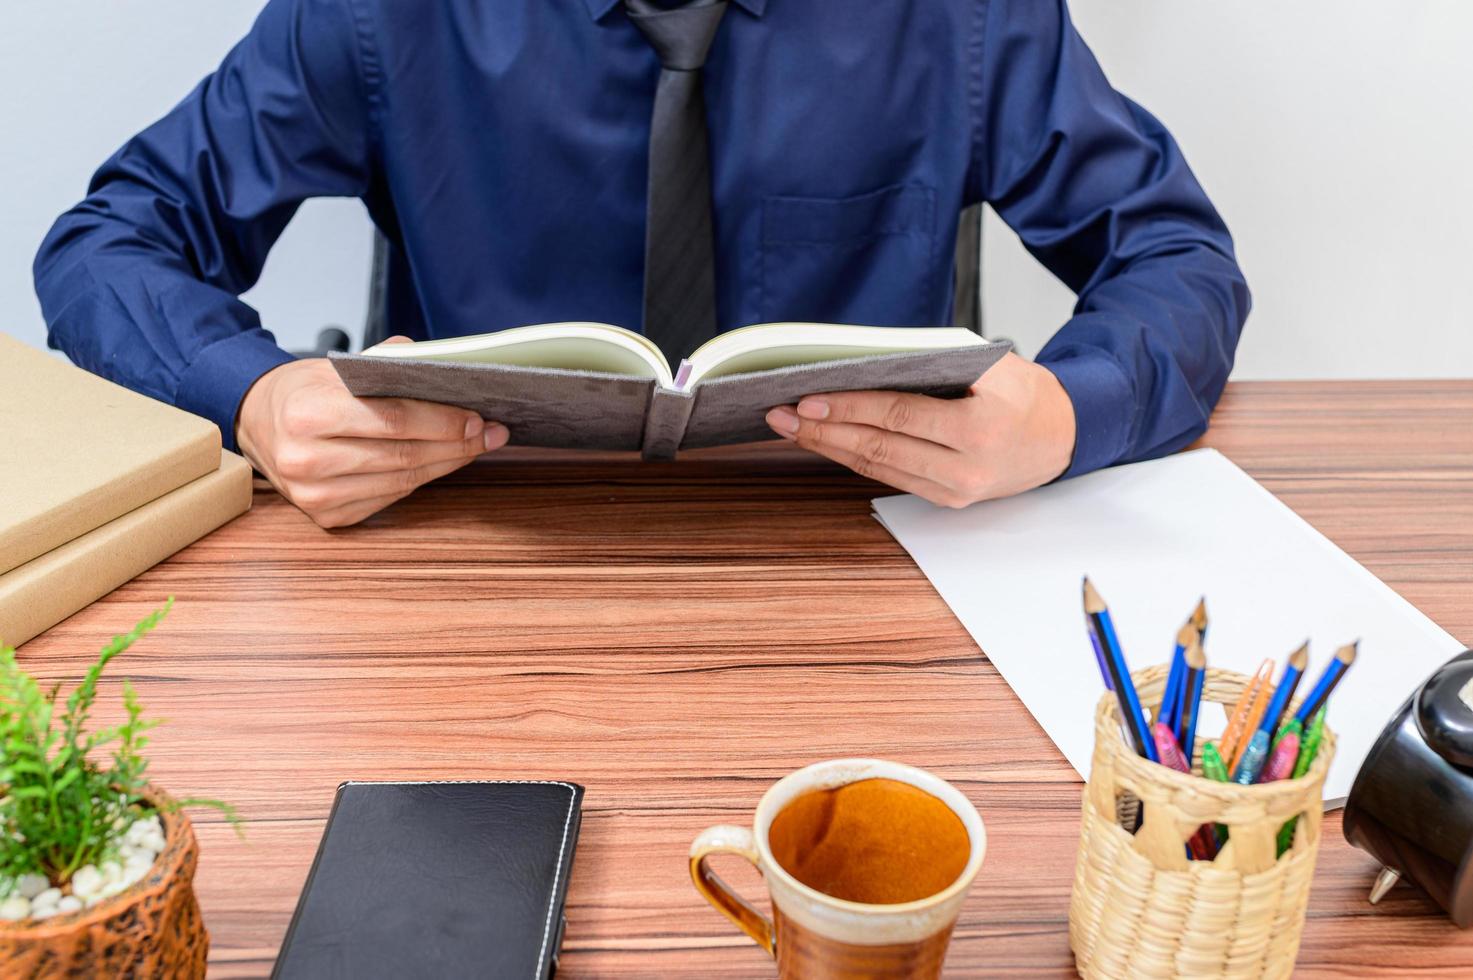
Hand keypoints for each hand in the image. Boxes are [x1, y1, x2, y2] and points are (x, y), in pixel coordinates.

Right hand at [235, 338, 506, 526]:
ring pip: (401, 481)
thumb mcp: (339, 366)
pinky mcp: (326, 516)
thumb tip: (448, 369)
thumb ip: (390, 362)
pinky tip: (440, 462)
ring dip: (445, 464)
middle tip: (490, 432)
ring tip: (475, 446)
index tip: (478, 416)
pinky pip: (389, 498)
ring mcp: (314, 494)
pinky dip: (419, 480)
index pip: (392, 420)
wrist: (258, 422)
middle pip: (403, 455)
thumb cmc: (304, 392)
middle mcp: (306, 459)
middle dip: (455, 444)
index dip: (442, 421)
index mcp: (307, 413)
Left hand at [764, 352, 1076, 507]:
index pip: (899, 415)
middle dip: (824, 431)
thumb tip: (866, 362)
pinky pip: (891, 477)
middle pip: (879, 447)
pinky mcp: (949, 500)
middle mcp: (967, 466)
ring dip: (830, 447)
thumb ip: (936, 362)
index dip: (848, 408)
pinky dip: (855, 459)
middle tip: (781, 415)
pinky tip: (828, 443)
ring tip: (792, 428)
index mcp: (980, 426)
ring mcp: (957, 489)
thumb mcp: (993, 364)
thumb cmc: (1026, 393)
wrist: (1064, 437)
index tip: (808, 399)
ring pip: (879, 468)